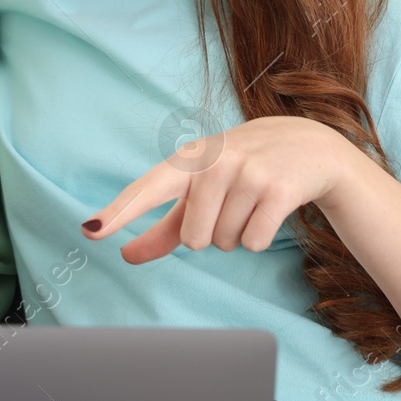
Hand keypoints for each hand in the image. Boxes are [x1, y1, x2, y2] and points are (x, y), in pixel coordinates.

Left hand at [81, 116, 358, 263]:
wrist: (309, 145)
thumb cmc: (243, 169)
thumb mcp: (202, 188)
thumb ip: (163, 225)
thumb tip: (125, 255)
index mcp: (188, 159)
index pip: (147, 190)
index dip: (118, 212)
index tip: (91, 231)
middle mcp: (213, 161)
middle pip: (193, 239)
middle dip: (211, 235)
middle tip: (231, 204)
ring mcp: (247, 172)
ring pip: (224, 243)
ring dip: (238, 234)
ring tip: (252, 201)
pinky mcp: (278, 189)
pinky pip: (253, 242)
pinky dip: (259, 237)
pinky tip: (270, 209)